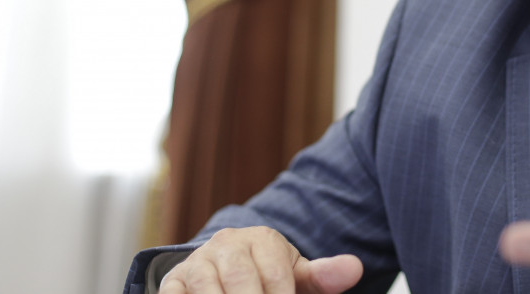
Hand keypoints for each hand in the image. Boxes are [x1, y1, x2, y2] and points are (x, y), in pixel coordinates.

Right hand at [158, 226, 362, 293]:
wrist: (221, 269)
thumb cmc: (266, 277)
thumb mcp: (295, 276)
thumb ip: (323, 276)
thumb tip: (355, 268)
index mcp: (262, 240)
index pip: (276, 275)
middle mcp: (227, 245)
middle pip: (241, 281)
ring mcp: (197, 263)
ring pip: (209, 289)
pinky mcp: (173, 283)